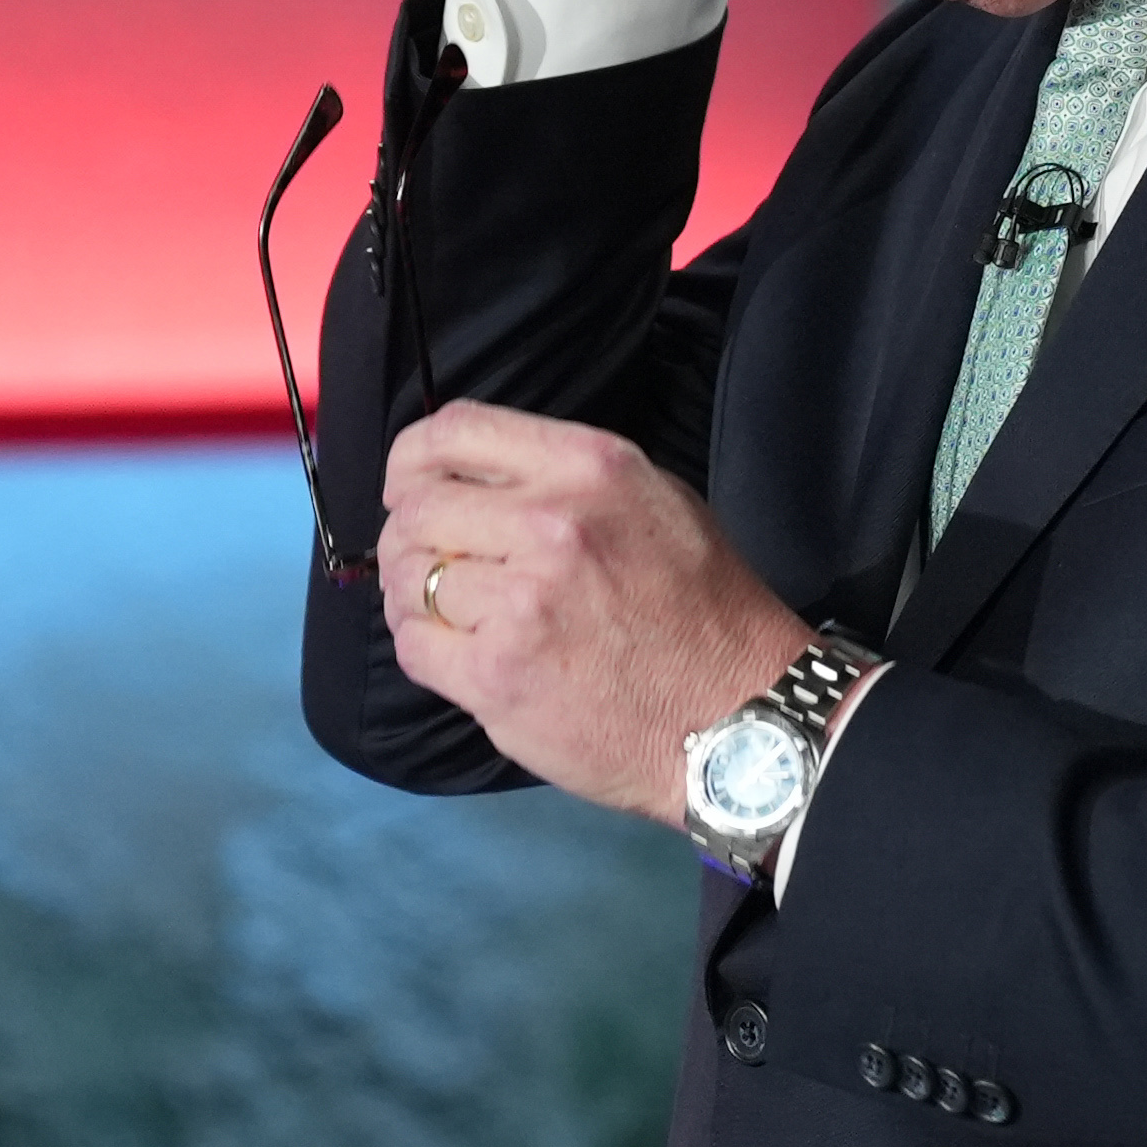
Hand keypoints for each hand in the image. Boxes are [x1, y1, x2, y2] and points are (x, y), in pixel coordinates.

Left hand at [380, 401, 814, 824]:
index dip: (413, 458)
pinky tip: (457, 653)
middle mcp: (551, 524)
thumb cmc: (703, 608)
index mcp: (589, 467)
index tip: (411, 486)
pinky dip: (424, 646)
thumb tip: (473, 478)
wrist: (739, 717)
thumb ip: (563, 478)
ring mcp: (521, 604)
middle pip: (416, 506)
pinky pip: (414, 645)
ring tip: (451, 613)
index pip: (455, 429)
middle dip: (408, 533)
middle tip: (432, 563)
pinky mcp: (499, 676)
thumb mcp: (655, 499)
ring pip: (407, 578)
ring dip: (414, 594)